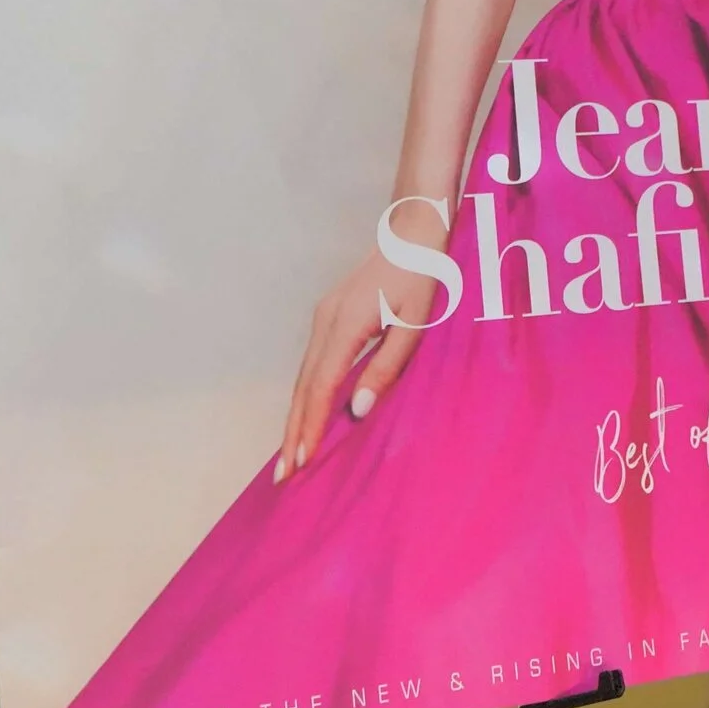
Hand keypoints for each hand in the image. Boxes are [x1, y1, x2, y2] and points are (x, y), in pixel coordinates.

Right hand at [274, 216, 446, 484]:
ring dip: (297, 416)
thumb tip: (357, 412)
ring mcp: (324, 318)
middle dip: (293, 432)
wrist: (416, 230)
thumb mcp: (414, 323)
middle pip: (302, 387)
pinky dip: (307, 394)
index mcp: (345, 325)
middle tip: (284, 476)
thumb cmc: (424, 275)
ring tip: (291, 456)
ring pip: (303, 377)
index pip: (320, 388)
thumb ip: (386, 368)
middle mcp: (325, 322)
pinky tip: (308, 414)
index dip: (310, 428)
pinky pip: (312, 364)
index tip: (301, 463)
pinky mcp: (330, 316)